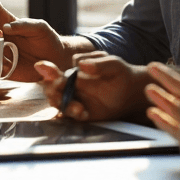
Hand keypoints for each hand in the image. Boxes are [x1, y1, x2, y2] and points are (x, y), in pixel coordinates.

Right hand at [0, 0, 76, 80]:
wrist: (56, 60)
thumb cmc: (47, 39)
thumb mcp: (39, 27)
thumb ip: (23, 25)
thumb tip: (4, 27)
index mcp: (9, 22)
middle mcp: (2, 36)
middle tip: (0, 36)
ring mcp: (1, 52)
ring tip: (3, 52)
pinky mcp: (3, 67)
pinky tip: (8, 66)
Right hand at [34, 53, 149, 121]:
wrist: (130, 91)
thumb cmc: (120, 73)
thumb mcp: (113, 64)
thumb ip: (98, 63)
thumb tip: (80, 65)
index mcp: (73, 71)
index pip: (55, 72)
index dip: (48, 72)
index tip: (48, 71)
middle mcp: (70, 85)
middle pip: (52, 90)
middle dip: (54, 94)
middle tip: (61, 97)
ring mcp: (75, 100)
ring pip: (60, 104)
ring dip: (66, 107)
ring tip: (80, 109)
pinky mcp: (82, 112)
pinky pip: (72, 116)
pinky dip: (75, 116)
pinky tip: (85, 114)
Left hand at [144, 42, 179, 178]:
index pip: (176, 79)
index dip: (163, 72)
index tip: (153, 67)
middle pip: (169, 93)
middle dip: (158, 84)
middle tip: (149, 76)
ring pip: (168, 110)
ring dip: (157, 100)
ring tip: (150, 92)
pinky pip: (170, 130)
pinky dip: (160, 121)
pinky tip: (154, 114)